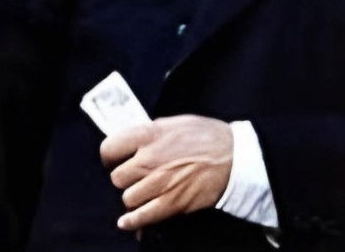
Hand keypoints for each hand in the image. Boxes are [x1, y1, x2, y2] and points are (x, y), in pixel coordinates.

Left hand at [100, 115, 233, 230]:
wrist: (235, 157)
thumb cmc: (207, 136)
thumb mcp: (174, 122)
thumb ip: (149, 133)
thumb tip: (130, 144)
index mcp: (148, 134)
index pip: (109, 148)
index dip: (109, 156)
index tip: (114, 160)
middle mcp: (149, 159)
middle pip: (117, 177)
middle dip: (125, 178)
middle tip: (134, 177)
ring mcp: (159, 183)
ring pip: (128, 198)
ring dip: (133, 197)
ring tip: (143, 193)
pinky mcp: (171, 203)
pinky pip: (142, 216)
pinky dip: (133, 221)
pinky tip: (126, 222)